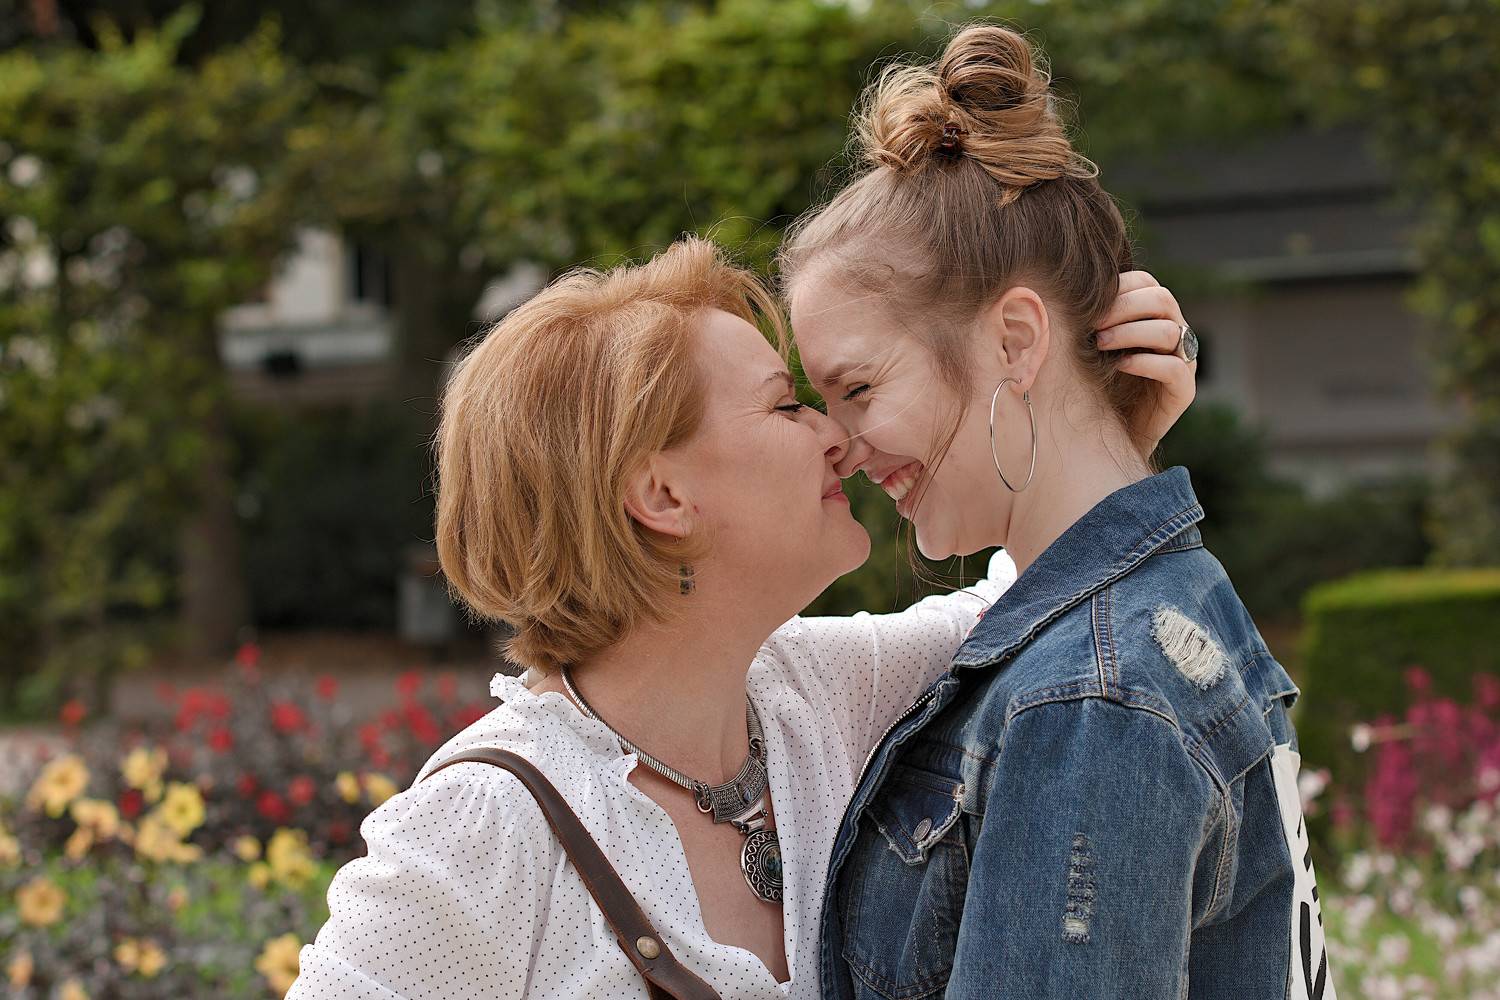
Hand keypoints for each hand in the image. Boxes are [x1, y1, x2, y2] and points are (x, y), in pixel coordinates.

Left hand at [1094, 271, 1196, 453]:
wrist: (1110, 435)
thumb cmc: (1096, 383)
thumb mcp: (1090, 347)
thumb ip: (1089, 321)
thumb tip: (1061, 294)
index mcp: (1154, 315)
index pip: (1146, 283)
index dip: (1119, 288)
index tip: (1088, 303)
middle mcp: (1175, 333)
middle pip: (1162, 299)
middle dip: (1123, 307)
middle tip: (1092, 325)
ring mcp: (1183, 360)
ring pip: (1169, 331)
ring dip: (1131, 333)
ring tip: (1099, 344)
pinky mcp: (1184, 390)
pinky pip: (1174, 368)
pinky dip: (1145, 363)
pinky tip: (1119, 366)